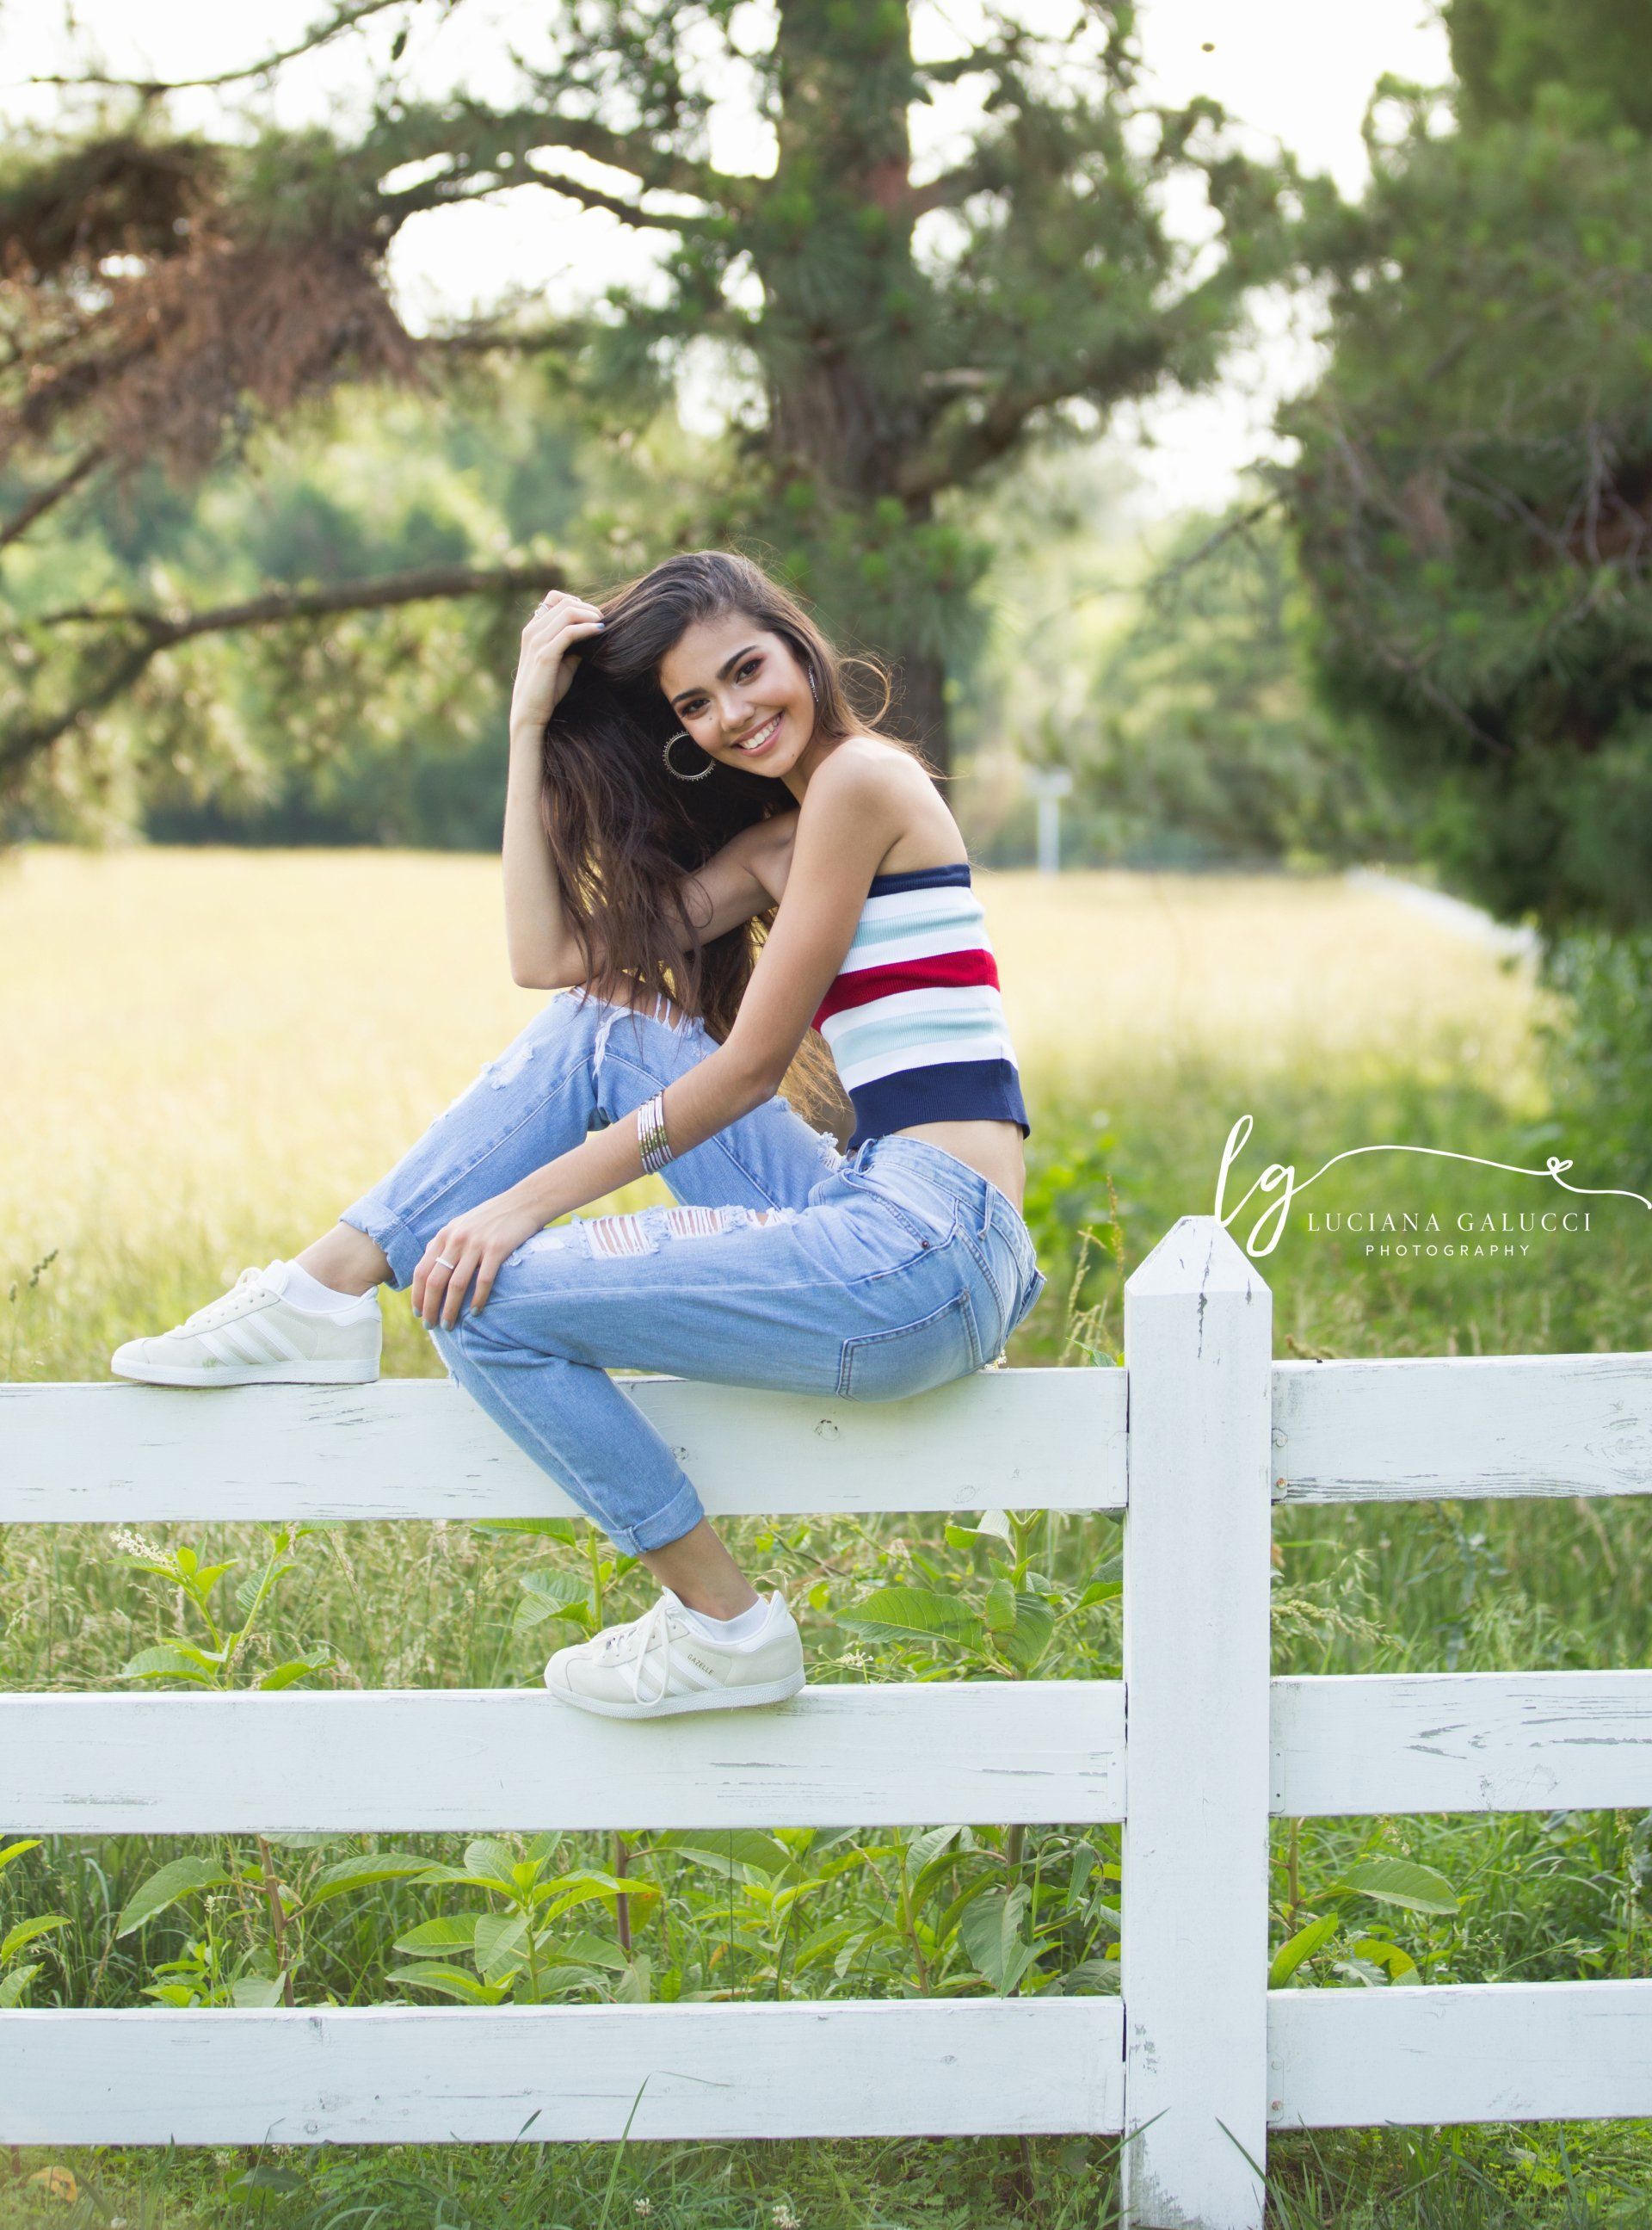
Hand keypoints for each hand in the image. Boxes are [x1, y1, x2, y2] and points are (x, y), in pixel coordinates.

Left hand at [412, 1189, 549, 1326]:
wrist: (523, 1202)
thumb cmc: (492, 1217)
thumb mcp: (461, 1224)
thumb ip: (444, 1243)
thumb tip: (428, 1263)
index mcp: (444, 1235)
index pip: (422, 1271)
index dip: (417, 1295)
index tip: (419, 1313)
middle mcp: (456, 1239)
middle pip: (435, 1281)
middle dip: (430, 1307)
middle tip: (431, 1326)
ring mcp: (476, 1244)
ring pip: (456, 1285)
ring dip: (450, 1309)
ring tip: (449, 1325)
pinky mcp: (497, 1249)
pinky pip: (483, 1280)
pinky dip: (477, 1299)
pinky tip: (474, 1313)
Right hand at [511, 591, 605, 735]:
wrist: (530, 713)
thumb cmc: (546, 689)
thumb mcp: (562, 662)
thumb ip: (572, 646)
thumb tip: (592, 635)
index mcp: (533, 629)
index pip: (554, 599)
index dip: (576, 602)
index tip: (592, 616)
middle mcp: (532, 631)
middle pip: (564, 603)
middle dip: (588, 608)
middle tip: (603, 620)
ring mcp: (537, 641)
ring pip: (567, 612)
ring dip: (590, 615)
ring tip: (603, 624)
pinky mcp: (545, 655)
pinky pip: (569, 632)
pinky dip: (587, 628)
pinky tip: (599, 631)